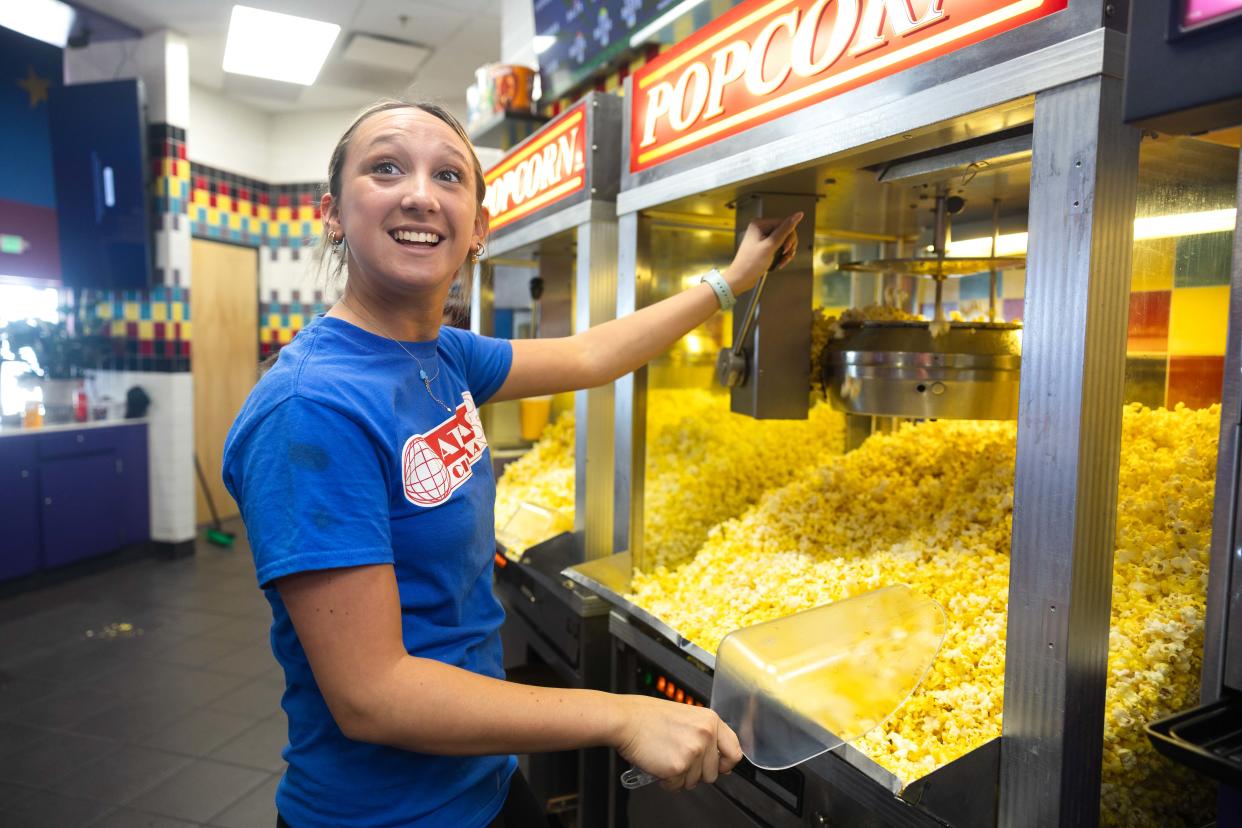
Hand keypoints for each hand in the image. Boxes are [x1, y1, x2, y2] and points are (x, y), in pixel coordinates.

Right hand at [612, 694, 742, 791]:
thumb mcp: (686, 716)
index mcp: (710, 721)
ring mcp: (693, 752)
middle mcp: (706, 735)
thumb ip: (704, 735)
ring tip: (666, 758)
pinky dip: (666, 781)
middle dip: (696, 772)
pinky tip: (658, 764)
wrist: (625, 719)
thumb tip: (719, 760)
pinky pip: (677, 786)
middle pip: (713, 773)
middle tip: (679, 759)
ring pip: (695, 782)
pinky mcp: (678, 767)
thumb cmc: (647, 716)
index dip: (725, 764)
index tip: (718, 766)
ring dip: (680, 776)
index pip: (734, 752)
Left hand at [721, 212, 803, 294]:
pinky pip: (780, 247)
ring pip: (784, 241)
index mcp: (760, 224)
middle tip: (785, 256)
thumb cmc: (751, 263)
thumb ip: (785, 230)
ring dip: (787, 252)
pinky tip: (780, 263)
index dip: (789, 236)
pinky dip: (782, 256)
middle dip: (789, 245)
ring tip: (782, 262)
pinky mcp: (765, 246)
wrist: (741, 278)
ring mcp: (763, 237)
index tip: (786, 249)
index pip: (784, 223)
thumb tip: (798, 214)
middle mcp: (761, 228)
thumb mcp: (770, 245)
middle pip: (786, 232)